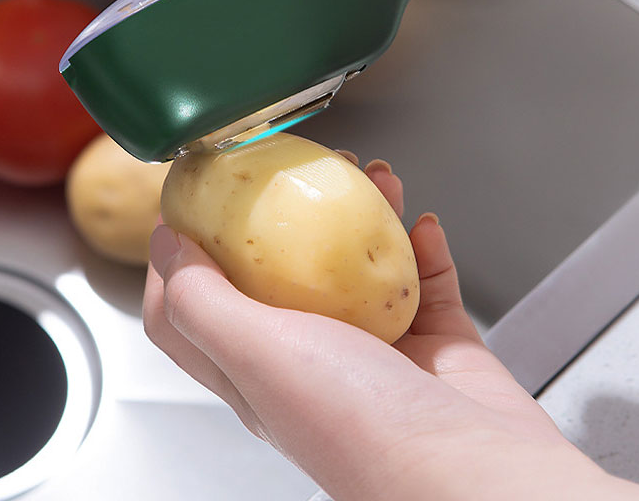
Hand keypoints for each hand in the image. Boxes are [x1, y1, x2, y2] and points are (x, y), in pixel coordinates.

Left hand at [143, 155, 638, 499]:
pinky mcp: (432, 347)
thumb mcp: (256, 353)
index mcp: (255, 369)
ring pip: (357, 267)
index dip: (181, 255)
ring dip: (364, 216)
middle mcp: (310, 360)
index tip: (193, 202)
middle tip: (303, 168)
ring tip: (375, 177)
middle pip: (282, 270)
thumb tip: (165, 244)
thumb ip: (199, 300)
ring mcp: (374, 353)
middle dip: (286, 213)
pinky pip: (423, 281)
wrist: (473, 472)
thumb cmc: (359, 426)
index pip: (193, 309)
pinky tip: (422, 223)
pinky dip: (421, 247)